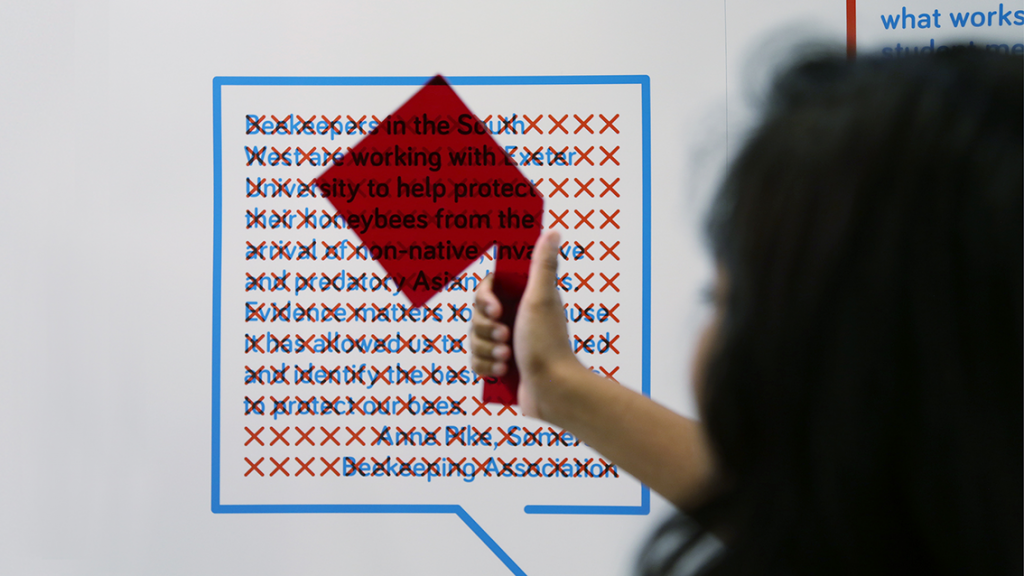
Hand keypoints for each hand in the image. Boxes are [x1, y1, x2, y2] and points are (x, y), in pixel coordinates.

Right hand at [470, 230, 582, 418]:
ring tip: (507, 358)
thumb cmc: (548, 344)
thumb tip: (553, 231)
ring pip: (474, 340)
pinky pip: (475, 361)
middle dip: (486, 329)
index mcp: (524, 300)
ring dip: (486, 350)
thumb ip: (542, 265)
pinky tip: (502, 371)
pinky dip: (485, 367)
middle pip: (477, 316)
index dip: (485, 299)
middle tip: (506, 337)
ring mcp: (506, 343)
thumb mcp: (542, 299)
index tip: (496, 309)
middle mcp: (515, 319)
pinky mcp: (500, 366)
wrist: (552, 391)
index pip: (488, 289)